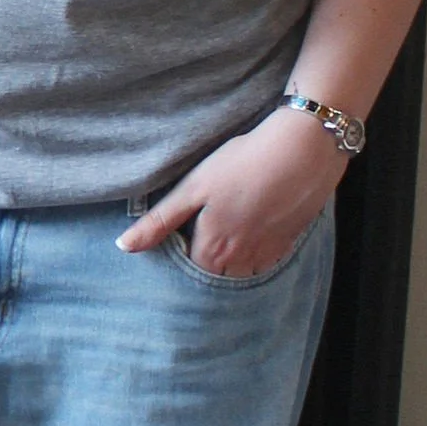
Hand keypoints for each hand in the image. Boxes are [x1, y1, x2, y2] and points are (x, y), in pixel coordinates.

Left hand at [116, 103, 343, 278]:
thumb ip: (159, 221)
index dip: (181, 254)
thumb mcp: (192, 188)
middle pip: (216, 276)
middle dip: (206, 264)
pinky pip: (267, 262)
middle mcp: (241, 259)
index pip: (189, 271)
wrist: (302, 149)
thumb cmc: (242, 164)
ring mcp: (269, 252)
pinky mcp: (290, 241)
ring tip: (227, 234)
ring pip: (243, 272)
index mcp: (213, 250)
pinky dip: (257, 255)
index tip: (180, 234)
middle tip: (203, 233)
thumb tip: (123, 247)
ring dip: (233, 263)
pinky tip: (254, 230)